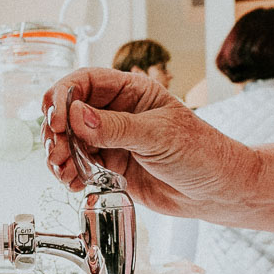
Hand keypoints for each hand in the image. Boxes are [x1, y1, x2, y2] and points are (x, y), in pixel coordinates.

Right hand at [41, 68, 255, 219]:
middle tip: (58, 153)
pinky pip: (80, 165)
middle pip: (69, 112)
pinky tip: (75, 183)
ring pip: (70, 141)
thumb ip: (116, 128)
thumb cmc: (201, 153)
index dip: (63, 97)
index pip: (85, 82)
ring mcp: (112, 139)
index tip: (57, 120)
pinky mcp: (111, 166)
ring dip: (60, 156)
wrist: (217, 191)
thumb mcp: (159, 136)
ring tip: (65, 173)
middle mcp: (117, 112)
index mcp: (131, 91)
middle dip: (57, 132)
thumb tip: (77, 115)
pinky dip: (71, 174)